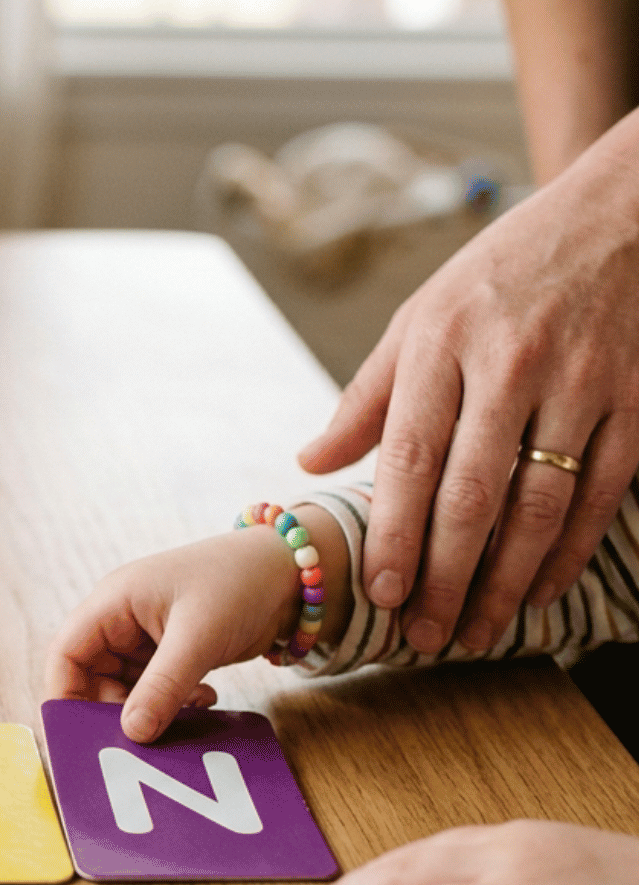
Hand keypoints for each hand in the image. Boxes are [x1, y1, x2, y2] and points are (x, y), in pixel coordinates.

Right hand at [45, 505, 350, 742]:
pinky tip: (202, 701)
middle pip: (92, 677)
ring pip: (125, 688)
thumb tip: (132, 733)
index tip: (79, 733)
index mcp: (113, 603)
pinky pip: (156, 689)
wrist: (295, 572)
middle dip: (113, 709)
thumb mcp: (198, 637)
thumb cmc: (239, 581)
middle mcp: (122, 620)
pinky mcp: (173, 651)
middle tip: (141, 738)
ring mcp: (147, 637)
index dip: (65, 694)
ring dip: (148, 710)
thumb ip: (162, 687)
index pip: (66, 653)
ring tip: (184, 715)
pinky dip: (172, 704)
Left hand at [298, 109, 638, 655]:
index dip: (396, 533)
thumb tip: (311, 462)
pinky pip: (604, 492)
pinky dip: (572, 550)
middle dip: (447, 576)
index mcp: (443, 344)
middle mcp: (511, 366)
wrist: (619, 215)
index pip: (411, 457)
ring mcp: (582, 384)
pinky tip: (541, 590)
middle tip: (425, 636)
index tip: (382, 592)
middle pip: (474, 494)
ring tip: (477, 630)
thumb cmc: (502, 274)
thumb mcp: (422, 316)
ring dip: (507, 580)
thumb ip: (368, 396)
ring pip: (543, 504)